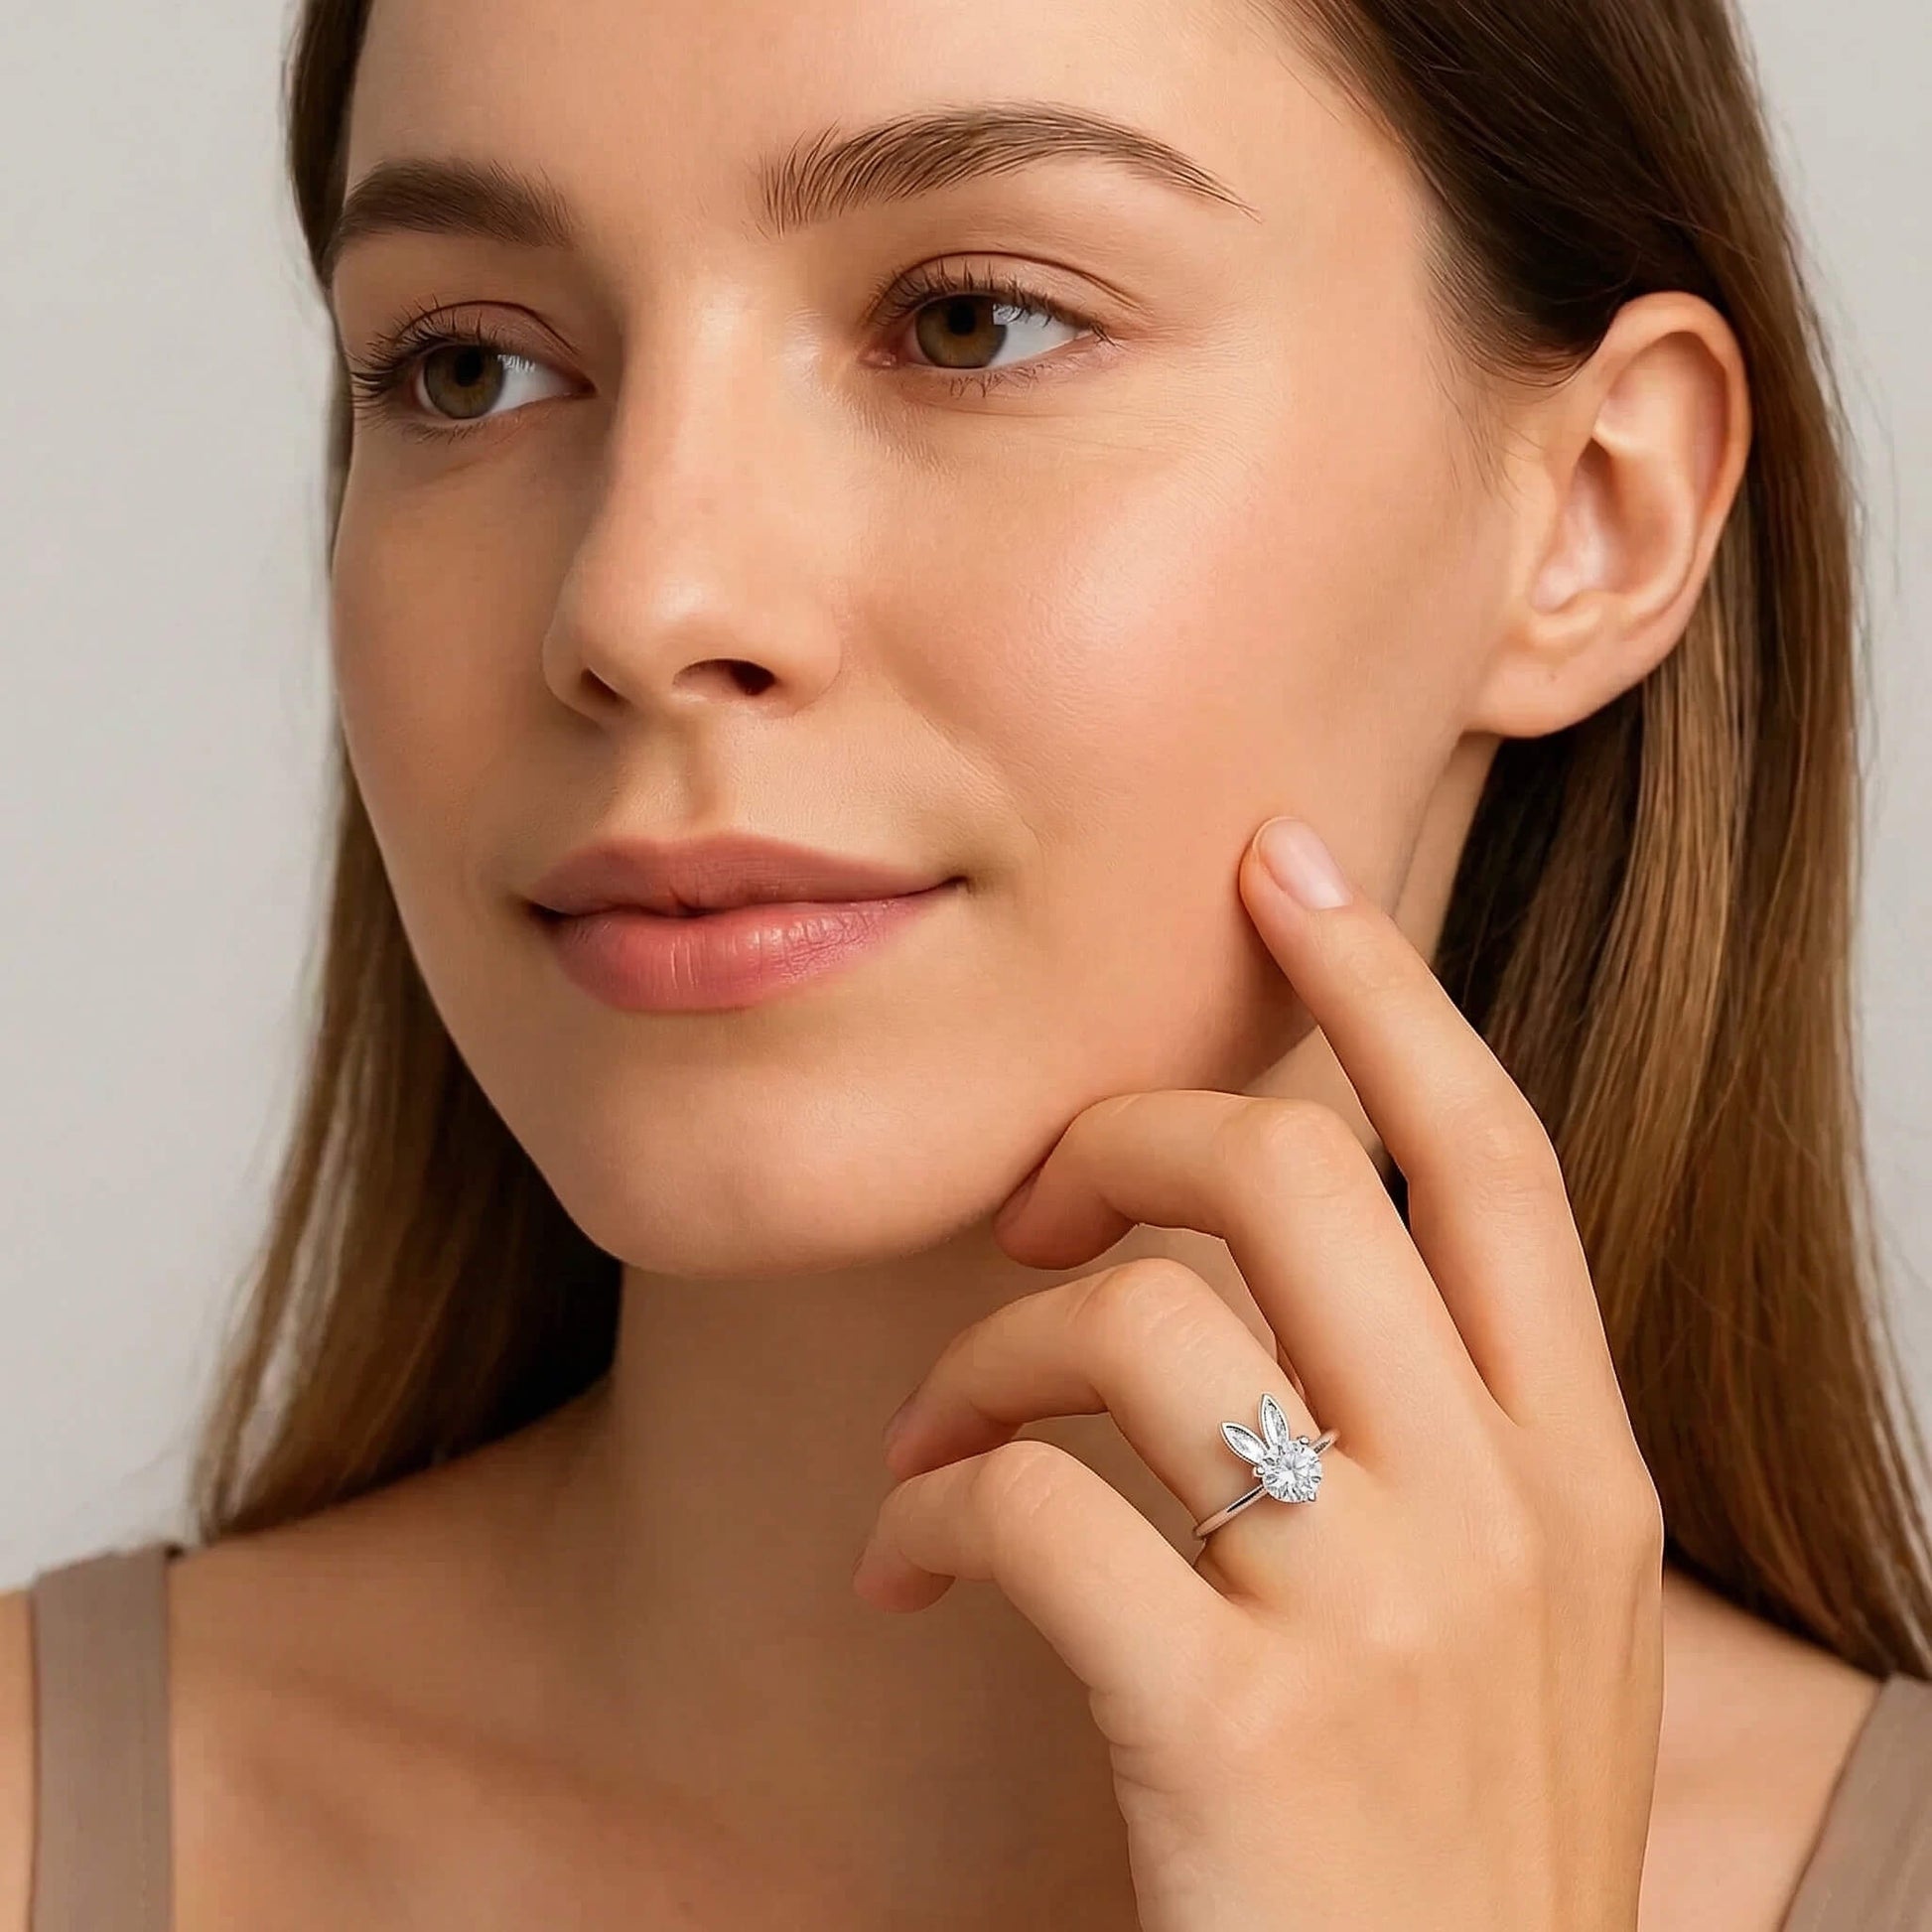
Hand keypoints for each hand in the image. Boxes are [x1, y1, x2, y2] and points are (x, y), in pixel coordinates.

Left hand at [851, 816, 1665, 1931]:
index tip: (1280, 863)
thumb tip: (1278, 1268)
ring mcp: (1384, 1615)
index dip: (1383, 983)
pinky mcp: (1239, 1724)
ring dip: (989, 1357)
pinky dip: (936, 1508)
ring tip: (934, 1442)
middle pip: (1296, 1176)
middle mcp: (1509, 1513)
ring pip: (1139, 1319)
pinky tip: (913, 1564)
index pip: (1495, 1152)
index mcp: (1583, 1476)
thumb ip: (1443, 1447)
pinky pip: (1035, 1505)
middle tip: (1029, 1220)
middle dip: (1120, 1145)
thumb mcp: (1515, 1636)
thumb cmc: (1444, 1866)